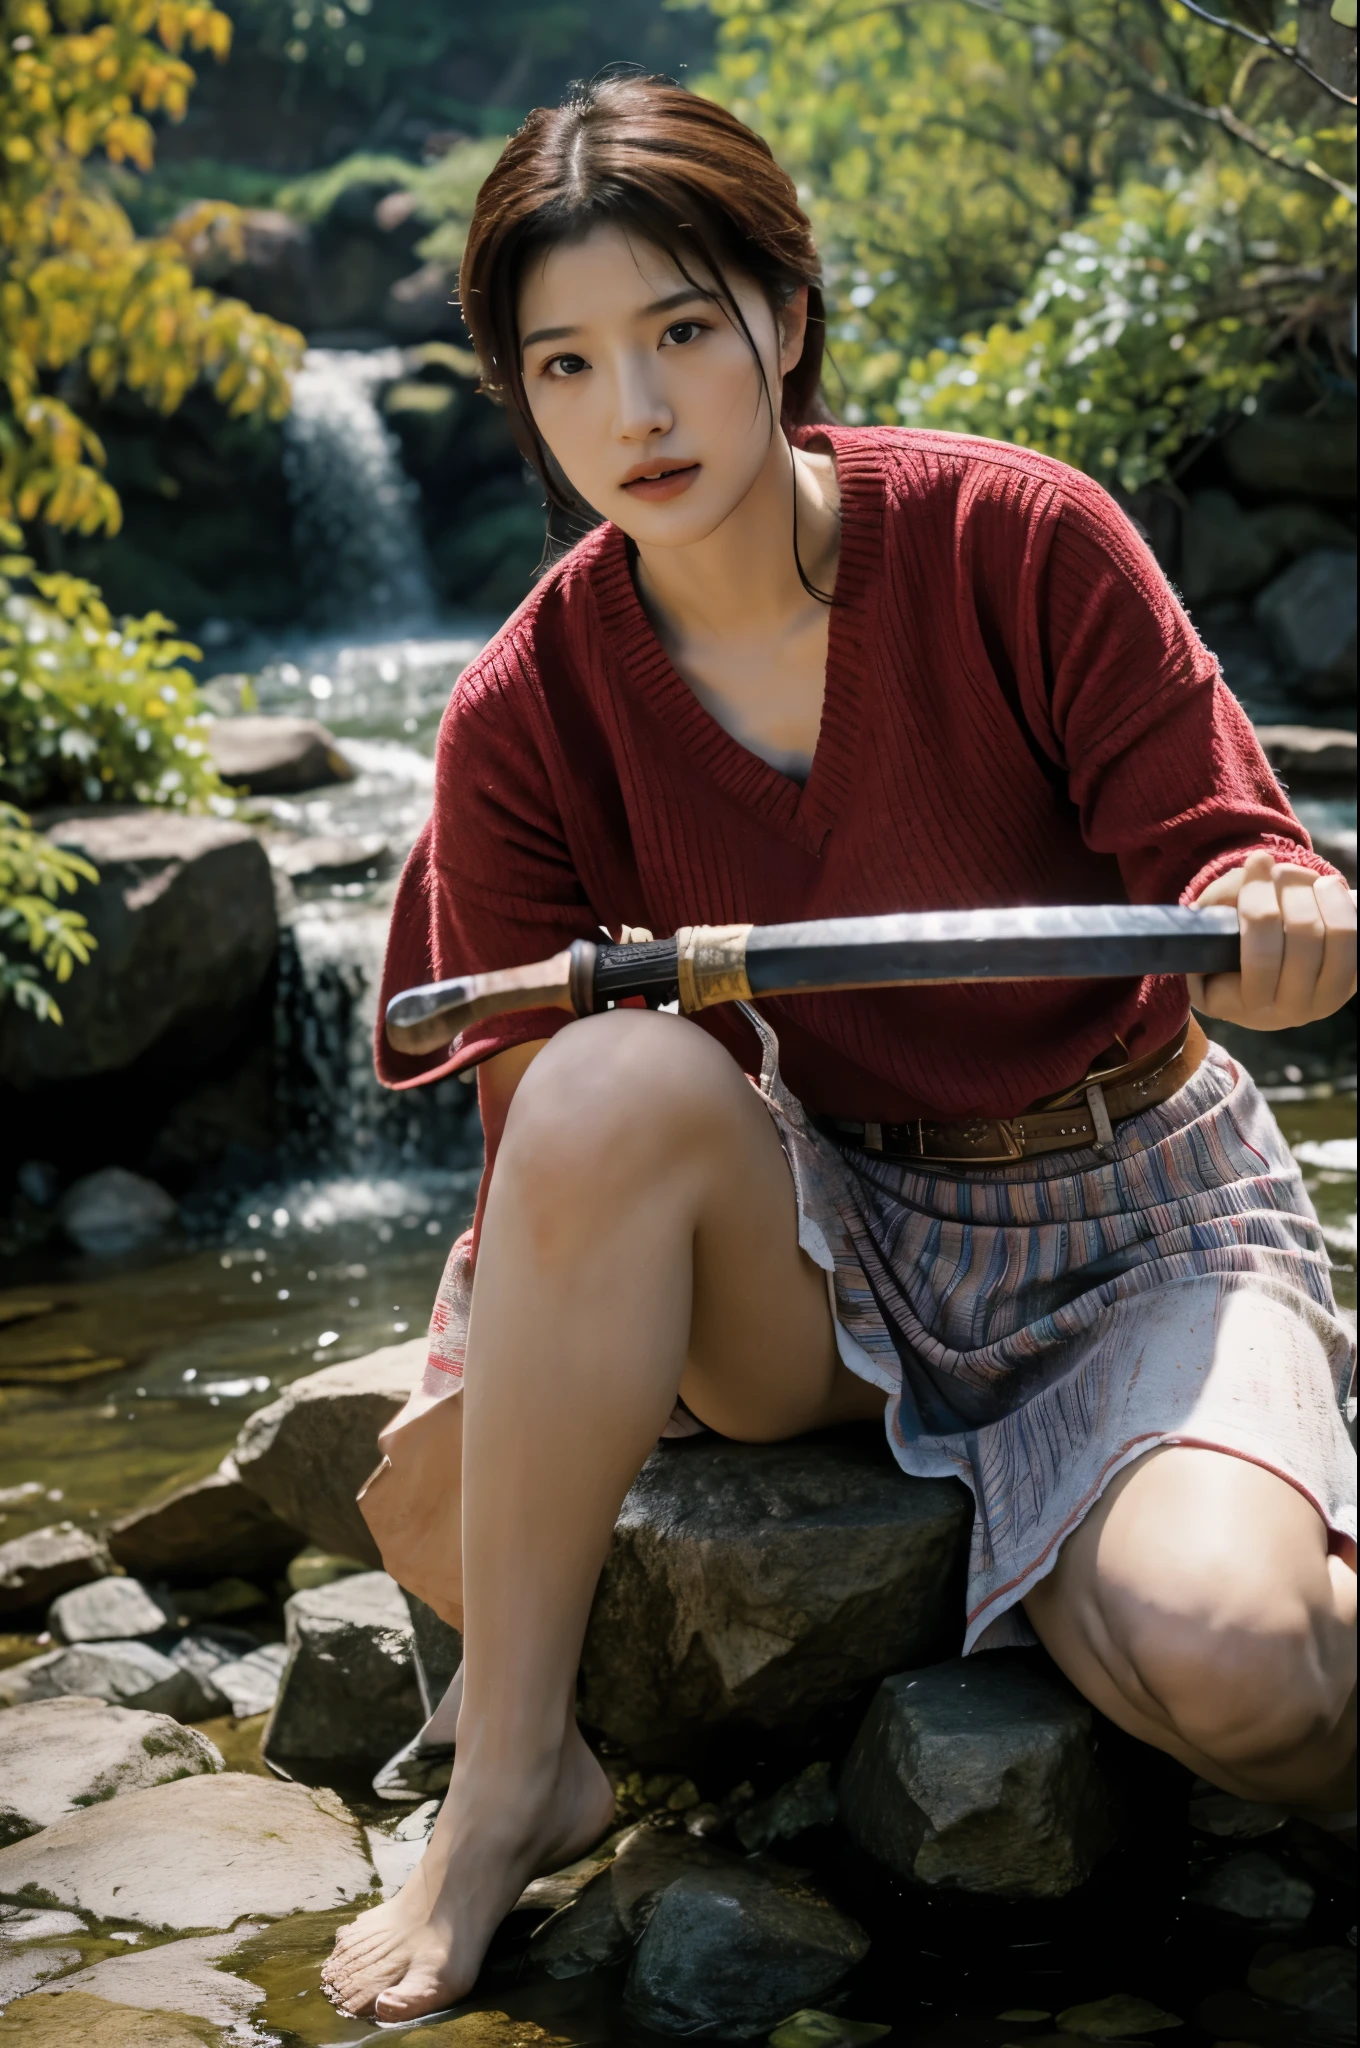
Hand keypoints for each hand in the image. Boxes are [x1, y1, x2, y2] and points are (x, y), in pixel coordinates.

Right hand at [1187, 851, 1356, 1029]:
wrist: (1268, 982)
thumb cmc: (1229, 954)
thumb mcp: (1208, 938)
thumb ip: (1216, 908)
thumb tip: (1256, 867)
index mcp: (1242, 1004)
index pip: (1260, 955)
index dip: (1257, 899)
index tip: (1256, 861)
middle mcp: (1288, 1011)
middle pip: (1303, 935)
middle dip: (1291, 889)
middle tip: (1279, 869)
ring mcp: (1326, 1000)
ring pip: (1338, 935)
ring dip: (1323, 895)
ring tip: (1311, 880)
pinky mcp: (1352, 985)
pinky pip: (1359, 941)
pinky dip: (1346, 907)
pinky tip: (1328, 893)